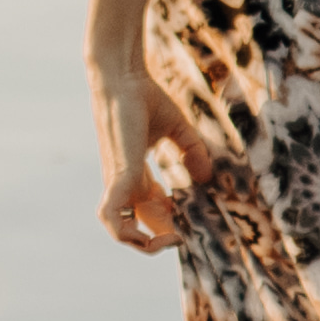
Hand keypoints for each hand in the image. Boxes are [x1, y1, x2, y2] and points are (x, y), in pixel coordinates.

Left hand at [92, 50, 195, 255]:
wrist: (123, 77)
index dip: (163, 222)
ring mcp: (118, 180)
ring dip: (143, 243)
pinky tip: (159, 231)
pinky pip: (114, 215)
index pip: (143, 212)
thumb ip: (192, 152)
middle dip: (159, 239)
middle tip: (181, 236)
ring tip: (170, 239)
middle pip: (135, 226)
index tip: (183, 217)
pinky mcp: (119, 175)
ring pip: (118, 229)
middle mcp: (122, 182)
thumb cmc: (145, 97)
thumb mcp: (177, 128)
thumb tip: (205, 176)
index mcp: (133, 174)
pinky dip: (129, 232)